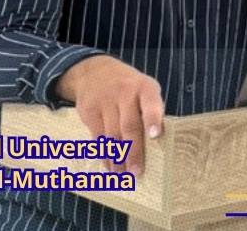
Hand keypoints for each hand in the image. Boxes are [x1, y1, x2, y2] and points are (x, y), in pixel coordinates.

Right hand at [56, 55, 163, 175]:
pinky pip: (98, 137)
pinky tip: (109, 165)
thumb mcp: (144, 90)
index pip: (150, 103)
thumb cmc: (129, 88)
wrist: (95, 71)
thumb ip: (151, 112)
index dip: (153, 119)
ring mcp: (105, 101)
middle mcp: (125, 93)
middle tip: (136, 172)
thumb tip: (157, 147)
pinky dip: (104, 154)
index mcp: (145, 88)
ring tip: (122, 175)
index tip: (155, 136)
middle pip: (129, 126)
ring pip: (112, 135)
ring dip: (117, 158)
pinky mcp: (89, 110)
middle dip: (133, 152)